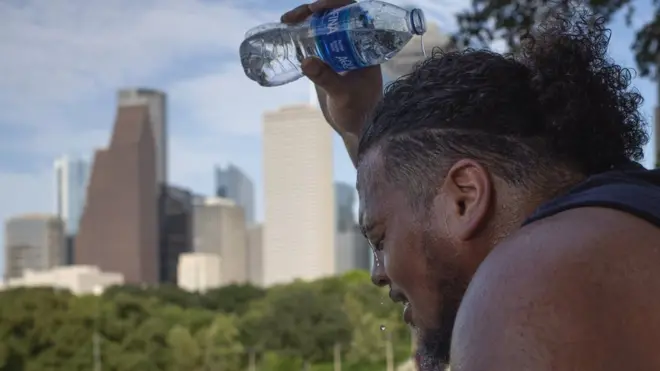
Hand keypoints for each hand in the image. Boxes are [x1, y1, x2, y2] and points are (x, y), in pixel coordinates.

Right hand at [281, 0, 382, 164]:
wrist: (357, 126)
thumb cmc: (358, 111)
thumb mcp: (343, 94)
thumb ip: (327, 78)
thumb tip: (306, 61)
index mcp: (367, 46)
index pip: (354, 14)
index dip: (336, 5)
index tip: (317, 8)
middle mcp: (354, 44)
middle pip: (335, 16)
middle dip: (314, 11)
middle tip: (294, 17)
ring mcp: (340, 51)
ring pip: (323, 26)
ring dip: (305, 20)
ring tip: (287, 21)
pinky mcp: (328, 60)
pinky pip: (315, 40)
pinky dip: (301, 34)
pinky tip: (288, 32)